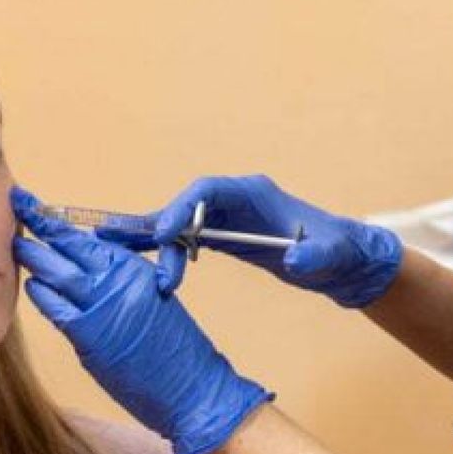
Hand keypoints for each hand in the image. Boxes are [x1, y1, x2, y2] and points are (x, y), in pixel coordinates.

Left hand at [12, 187, 272, 453]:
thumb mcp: (153, 302)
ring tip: (17, 247)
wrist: (193, 388)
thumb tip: (86, 269)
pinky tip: (33, 286)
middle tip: (16, 209)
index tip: (32, 204)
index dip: (54, 220)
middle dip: (37, 225)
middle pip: (66, 244)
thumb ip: (121, 282)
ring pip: (54, 271)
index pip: (85, 237)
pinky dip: (41, 295)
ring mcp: (102, 305)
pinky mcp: (90, 334)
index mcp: (134, 268)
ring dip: (33, 259)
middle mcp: (117, 279)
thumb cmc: (176, 352)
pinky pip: (55, 307)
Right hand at [118, 175, 402, 307]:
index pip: (207, 191)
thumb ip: (315, 256)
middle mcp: (234, 200)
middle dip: (155, 227)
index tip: (164, 234)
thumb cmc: (337, 252)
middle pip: (184, 208)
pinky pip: (184, 238)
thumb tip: (294, 259)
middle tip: (123, 250)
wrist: (342, 261)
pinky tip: (136, 260)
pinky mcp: (224, 236)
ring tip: (110, 249)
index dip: (181, 208)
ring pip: (179, 223)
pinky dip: (162, 248)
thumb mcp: (330, 255)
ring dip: (150, 237)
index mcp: (254, 193)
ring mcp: (226, 218)